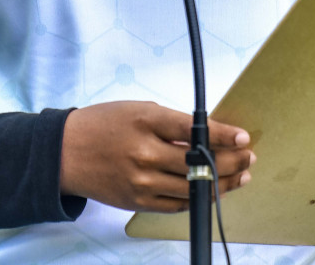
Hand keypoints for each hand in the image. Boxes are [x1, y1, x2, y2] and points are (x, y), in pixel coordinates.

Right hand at [60, 101, 254, 212]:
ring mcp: (141, 181)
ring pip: (193, 187)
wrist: (67, 152)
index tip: (243, 137)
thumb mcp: (137, 111)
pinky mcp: (137, 201)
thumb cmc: (103, 125)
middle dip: (230, 161)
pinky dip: (197, 197)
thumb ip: (171, 124)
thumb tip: (207, 136)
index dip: (223, 135)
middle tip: (247, 157)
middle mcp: (144, 153)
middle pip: (198, 162)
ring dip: (222, 183)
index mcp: (145, 121)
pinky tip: (212, 191)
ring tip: (240, 176)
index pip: (194, 130)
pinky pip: (176, 204)